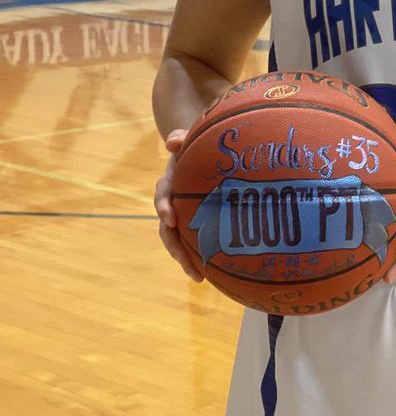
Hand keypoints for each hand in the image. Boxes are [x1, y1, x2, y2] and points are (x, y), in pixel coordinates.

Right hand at [154, 129, 204, 282]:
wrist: (198, 150)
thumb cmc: (195, 144)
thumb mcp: (187, 138)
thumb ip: (179, 137)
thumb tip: (172, 142)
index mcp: (170, 182)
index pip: (163, 195)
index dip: (164, 207)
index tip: (170, 218)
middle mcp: (172, 202)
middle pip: (167, 229)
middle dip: (175, 247)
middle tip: (186, 262)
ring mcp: (182, 214)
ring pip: (178, 241)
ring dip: (185, 259)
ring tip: (199, 277)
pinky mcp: (194, 222)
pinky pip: (194, 241)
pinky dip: (200, 256)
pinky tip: (214, 272)